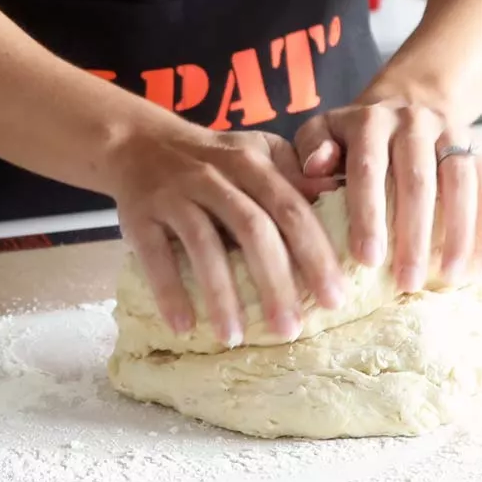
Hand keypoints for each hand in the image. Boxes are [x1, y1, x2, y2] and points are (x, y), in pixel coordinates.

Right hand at [104, 124, 349, 346]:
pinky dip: (169, 292)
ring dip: (221, 295)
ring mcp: (174, 195)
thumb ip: (296, 175)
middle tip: (291, 329)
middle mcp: (213, 176)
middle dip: (275, 282)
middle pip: (252, 229)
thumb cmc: (213, 159)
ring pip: (203, 245)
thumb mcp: (256, 152)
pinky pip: (155, 256)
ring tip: (234, 338)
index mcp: (251, 163)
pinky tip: (185, 326)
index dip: (314, 253)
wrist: (139, 143)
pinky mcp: (138, 216)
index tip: (335, 298)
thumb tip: (343, 200)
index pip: (290, 208)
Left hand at [294, 99, 481, 292]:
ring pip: (459, 182)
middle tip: (408, 282)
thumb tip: (315, 171)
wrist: (406, 105)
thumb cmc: (354, 139)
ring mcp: (451, 132)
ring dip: (458, 232)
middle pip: (418, 179)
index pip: (369, 168)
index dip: (368, 214)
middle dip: (414, 234)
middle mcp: (413, 121)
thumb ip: (310, 150)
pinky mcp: (478, 148)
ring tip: (451, 277)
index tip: (367, 260)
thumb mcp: (323, 133)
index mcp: (370, 121)